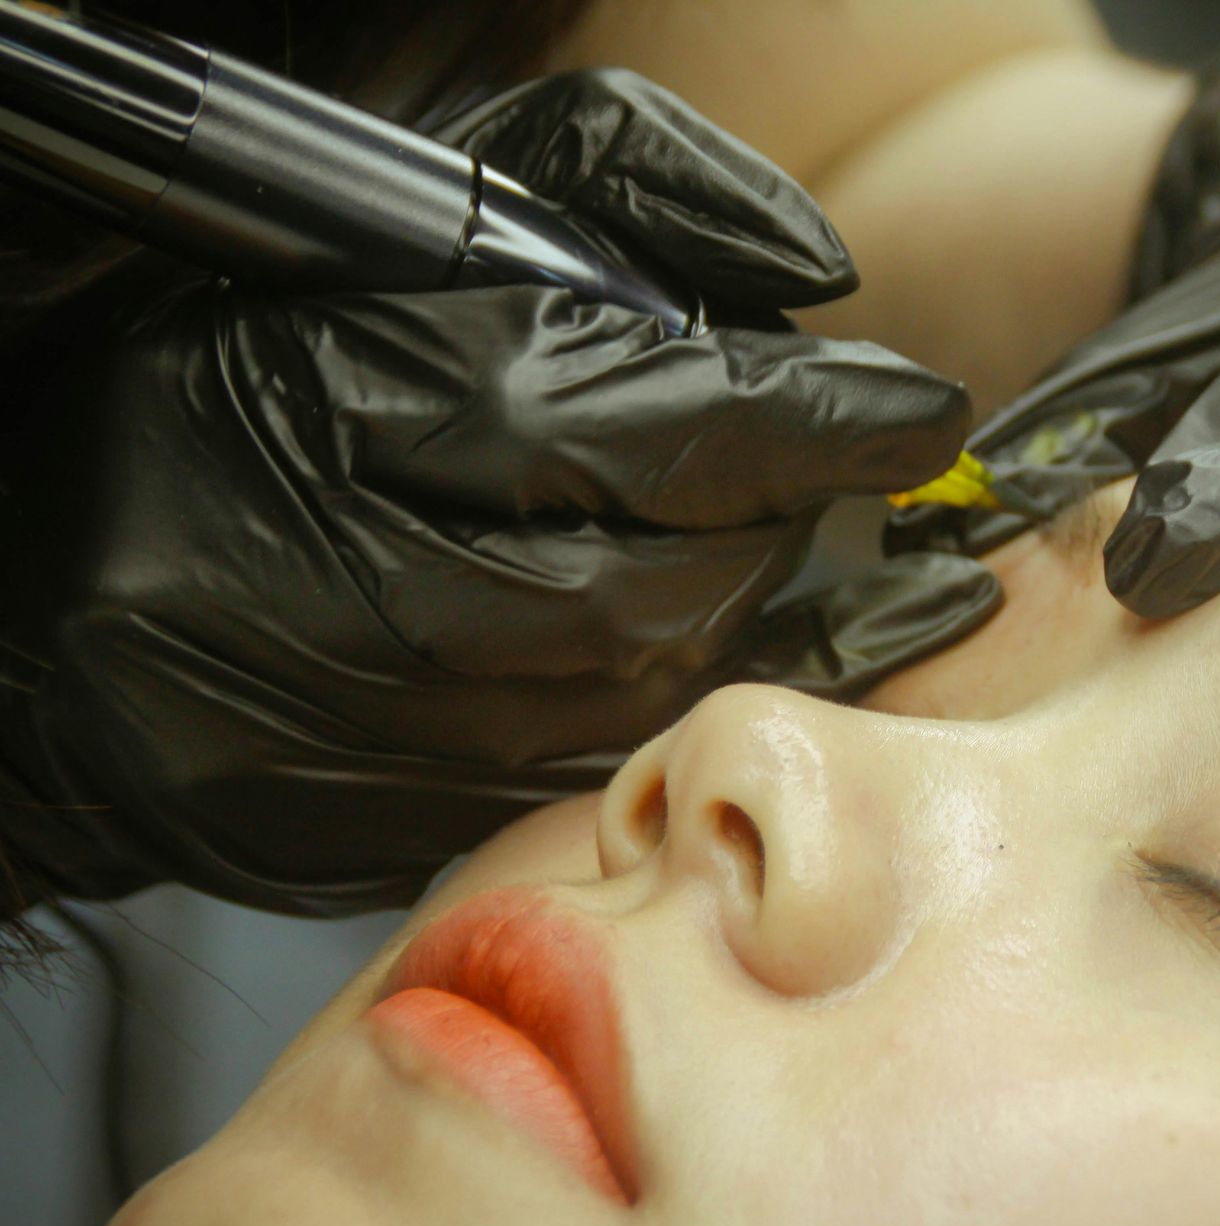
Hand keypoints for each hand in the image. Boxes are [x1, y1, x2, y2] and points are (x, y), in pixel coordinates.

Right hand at [0, 69, 998, 915]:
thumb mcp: (393, 215)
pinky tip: (679, 626)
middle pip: (675, 582)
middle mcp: (367, 599)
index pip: (665, 427)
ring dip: (736, 604)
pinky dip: (658, 686)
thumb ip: (618, 198)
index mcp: (360, 414)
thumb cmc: (213, 372)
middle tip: (822, 463)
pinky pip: (583, 765)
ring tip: (756, 530)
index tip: (921, 413)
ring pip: (645, 689)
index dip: (819, 423)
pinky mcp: (377, 820)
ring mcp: (370, 735)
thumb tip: (814, 268)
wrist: (54, 585)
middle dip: (780, 519)